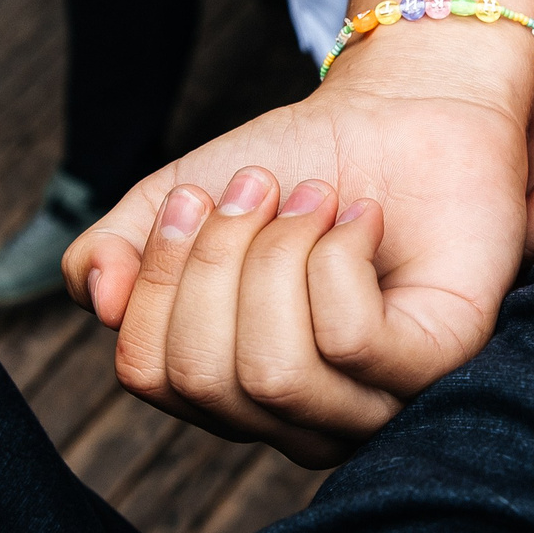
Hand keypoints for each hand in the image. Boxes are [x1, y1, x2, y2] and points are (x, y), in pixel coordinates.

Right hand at [63, 30, 532, 462]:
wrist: (404, 111)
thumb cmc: (299, 165)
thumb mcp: (183, 195)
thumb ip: (117, 249)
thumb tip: (100, 300)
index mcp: (230, 392)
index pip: (149, 376)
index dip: (156, 280)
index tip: (194, 196)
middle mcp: (295, 421)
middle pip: (206, 378)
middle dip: (218, 258)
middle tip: (261, 187)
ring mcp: (367, 406)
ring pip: (275, 372)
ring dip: (281, 253)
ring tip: (315, 199)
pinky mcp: (432, 371)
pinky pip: (349, 342)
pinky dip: (340, 253)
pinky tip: (361, 219)